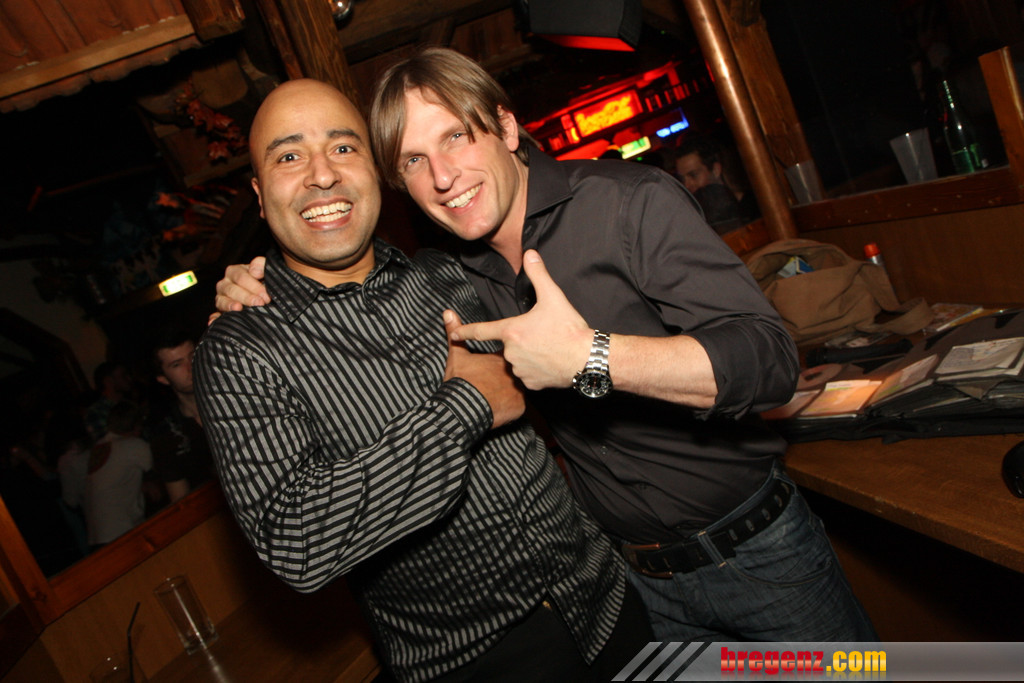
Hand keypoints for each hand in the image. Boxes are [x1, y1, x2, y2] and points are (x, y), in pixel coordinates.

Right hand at [213, 256, 269, 316]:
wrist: (265, 298)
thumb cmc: (265, 282)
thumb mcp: (265, 271)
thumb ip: (262, 265)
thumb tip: (254, 271)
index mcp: (234, 271)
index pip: (241, 277)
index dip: (254, 286)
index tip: (266, 296)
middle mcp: (225, 284)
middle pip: (232, 289)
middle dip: (246, 297)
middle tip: (260, 303)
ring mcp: (221, 298)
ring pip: (222, 301)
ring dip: (230, 306)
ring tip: (239, 309)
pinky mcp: (220, 312)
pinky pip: (214, 316)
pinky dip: (215, 319)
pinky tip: (214, 321)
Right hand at [443, 310, 524, 428]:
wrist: (463, 408)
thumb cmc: (461, 381)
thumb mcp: (456, 355)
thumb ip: (455, 333)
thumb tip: (448, 312)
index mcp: (501, 358)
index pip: (511, 351)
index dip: (502, 358)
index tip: (492, 366)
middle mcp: (514, 371)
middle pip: (517, 370)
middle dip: (508, 375)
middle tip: (492, 383)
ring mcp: (519, 389)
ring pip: (520, 387)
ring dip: (511, 390)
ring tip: (495, 396)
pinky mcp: (520, 406)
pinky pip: (520, 405)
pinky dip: (511, 406)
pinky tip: (499, 407)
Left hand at [449, 250, 592, 389]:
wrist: (587, 358)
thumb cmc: (569, 329)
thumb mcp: (554, 297)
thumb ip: (538, 274)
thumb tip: (530, 253)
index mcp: (511, 331)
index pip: (481, 331)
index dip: (464, 331)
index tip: (452, 333)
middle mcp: (511, 352)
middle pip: (509, 344)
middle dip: (522, 340)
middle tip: (544, 336)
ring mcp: (520, 370)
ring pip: (518, 360)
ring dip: (528, 355)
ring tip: (549, 349)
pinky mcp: (531, 384)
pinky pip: (528, 375)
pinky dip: (536, 370)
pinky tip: (551, 363)